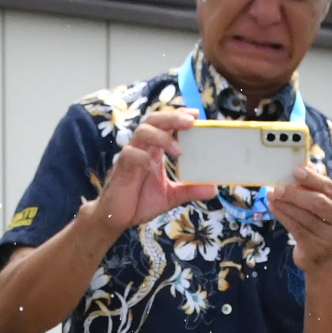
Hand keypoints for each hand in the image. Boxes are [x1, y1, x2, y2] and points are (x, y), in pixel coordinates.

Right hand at [88, 105, 214, 236]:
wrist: (117, 218)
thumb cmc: (141, 202)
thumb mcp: (171, 196)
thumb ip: (190, 190)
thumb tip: (214, 189)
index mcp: (155, 149)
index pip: (166, 123)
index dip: (178, 115)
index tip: (196, 114)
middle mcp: (143, 147)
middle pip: (154, 120)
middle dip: (172, 117)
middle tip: (191, 122)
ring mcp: (131, 155)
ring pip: (142, 132)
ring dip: (161, 137)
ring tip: (179, 150)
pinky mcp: (122, 168)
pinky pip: (130, 155)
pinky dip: (143, 158)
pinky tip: (154, 167)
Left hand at [267, 156, 331, 273]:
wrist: (326, 264)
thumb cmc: (324, 228)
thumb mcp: (327, 208)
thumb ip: (318, 188)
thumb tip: (305, 165)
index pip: (330, 188)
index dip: (312, 178)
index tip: (296, 170)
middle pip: (317, 202)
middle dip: (295, 193)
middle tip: (278, 187)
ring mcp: (331, 238)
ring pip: (303, 216)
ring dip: (285, 204)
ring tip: (271, 195)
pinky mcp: (315, 249)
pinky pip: (295, 228)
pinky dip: (282, 216)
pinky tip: (273, 207)